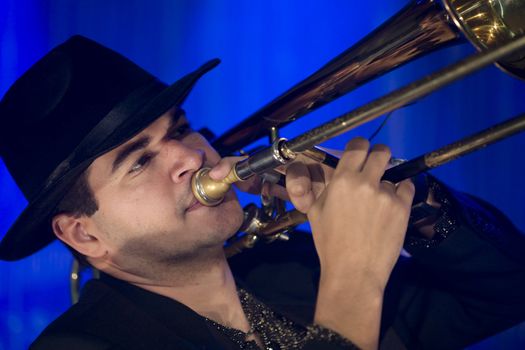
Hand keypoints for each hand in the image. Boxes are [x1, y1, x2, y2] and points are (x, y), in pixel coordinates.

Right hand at [306, 137, 413, 349]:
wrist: (353, 272)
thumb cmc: (330, 243)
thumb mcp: (316, 211)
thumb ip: (326, 187)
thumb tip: (334, 171)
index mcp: (342, 180)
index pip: (357, 146)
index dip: (360, 147)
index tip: (361, 154)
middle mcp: (365, 182)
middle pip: (381, 151)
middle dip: (379, 156)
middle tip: (376, 168)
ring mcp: (386, 195)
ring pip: (391, 175)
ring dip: (386, 185)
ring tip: (379, 205)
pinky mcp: (402, 208)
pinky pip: (406, 189)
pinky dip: (400, 195)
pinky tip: (391, 209)